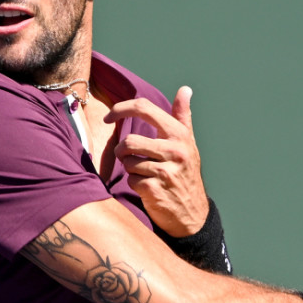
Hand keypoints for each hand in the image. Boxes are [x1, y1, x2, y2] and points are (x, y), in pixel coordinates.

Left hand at [105, 86, 208, 235]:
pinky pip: (130, 180)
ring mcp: (165, 171)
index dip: (120, 108)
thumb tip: (185, 89)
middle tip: (128, 157)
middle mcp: (174, 151)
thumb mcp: (188, 143)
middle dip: (122, 151)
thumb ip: (182, 115)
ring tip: (143, 173)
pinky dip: (134, 184)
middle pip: (129, 141)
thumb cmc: (186, 173)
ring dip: (129, 169)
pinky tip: (147, 187)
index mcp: (179, 134)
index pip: (144, 108)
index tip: (109, 117)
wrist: (193, 213)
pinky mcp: (155, 190)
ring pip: (128, 162)